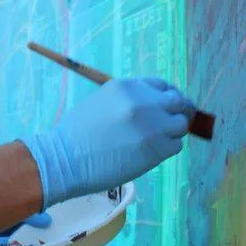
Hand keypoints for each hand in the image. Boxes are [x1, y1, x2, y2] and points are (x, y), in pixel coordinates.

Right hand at [20, 77, 194, 208]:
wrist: (65, 159)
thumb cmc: (77, 134)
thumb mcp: (102, 101)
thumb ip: (128, 100)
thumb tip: (151, 106)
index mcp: (127, 87)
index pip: (161, 85)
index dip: (169, 96)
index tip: (169, 106)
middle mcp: (143, 101)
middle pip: (178, 102)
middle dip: (180, 112)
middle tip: (176, 123)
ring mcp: (152, 125)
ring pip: (180, 125)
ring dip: (173, 133)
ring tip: (157, 142)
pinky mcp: (156, 148)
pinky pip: (175, 146)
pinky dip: (167, 149)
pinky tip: (150, 153)